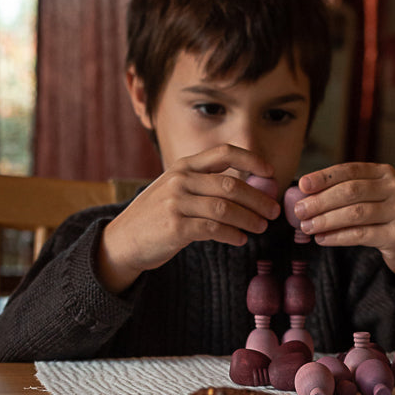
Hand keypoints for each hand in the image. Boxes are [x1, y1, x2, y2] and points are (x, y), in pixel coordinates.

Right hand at [98, 144, 279, 292]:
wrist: (121, 241)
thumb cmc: (156, 216)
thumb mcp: (175, 190)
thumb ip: (203, 184)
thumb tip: (246, 189)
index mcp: (183, 166)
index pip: (224, 153)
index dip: (251, 160)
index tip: (270, 172)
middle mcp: (180, 180)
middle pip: (230, 184)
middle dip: (258, 199)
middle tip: (272, 211)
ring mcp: (176, 203)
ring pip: (225, 208)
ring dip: (249, 219)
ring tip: (261, 227)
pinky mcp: (175, 227)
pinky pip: (213, 229)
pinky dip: (232, 234)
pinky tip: (240, 239)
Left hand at [294, 162, 394, 299]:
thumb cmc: (385, 220)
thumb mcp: (370, 199)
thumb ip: (344, 193)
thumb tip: (303, 195)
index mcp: (384, 173)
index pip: (349, 170)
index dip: (324, 177)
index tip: (302, 185)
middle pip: (350, 191)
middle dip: (320, 201)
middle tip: (299, 211)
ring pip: (355, 213)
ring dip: (326, 220)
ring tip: (307, 227)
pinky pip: (361, 235)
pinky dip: (338, 237)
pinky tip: (322, 239)